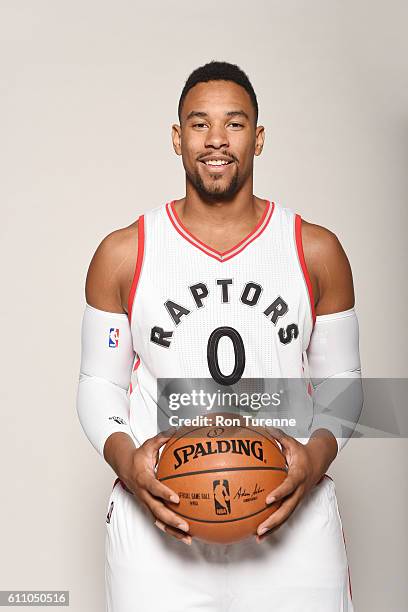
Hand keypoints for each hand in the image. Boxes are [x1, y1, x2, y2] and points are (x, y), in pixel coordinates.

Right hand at [120, 429, 191, 544]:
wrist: (124, 467)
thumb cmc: (139, 456)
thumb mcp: (148, 445)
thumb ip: (162, 438)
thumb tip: (176, 430)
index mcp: (143, 478)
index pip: (154, 487)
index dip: (164, 493)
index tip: (176, 498)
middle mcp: (144, 494)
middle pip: (157, 510)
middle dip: (171, 519)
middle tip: (185, 525)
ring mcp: (146, 503)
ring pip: (159, 520)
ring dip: (172, 530)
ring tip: (188, 537)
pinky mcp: (149, 508)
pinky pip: (160, 522)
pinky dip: (171, 530)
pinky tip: (185, 536)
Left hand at [256, 428, 336, 541]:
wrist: (320, 461)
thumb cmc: (302, 452)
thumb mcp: (291, 442)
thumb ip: (277, 437)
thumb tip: (262, 428)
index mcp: (299, 474)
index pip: (289, 486)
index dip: (280, 493)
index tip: (268, 500)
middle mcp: (299, 490)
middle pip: (288, 508)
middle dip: (275, 520)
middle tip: (261, 527)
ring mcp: (298, 498)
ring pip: (287, 516)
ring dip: (274, 527)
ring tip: (258, 537)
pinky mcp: (296, 502)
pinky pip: (285, 515)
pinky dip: (274, 525)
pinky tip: (260, 532)